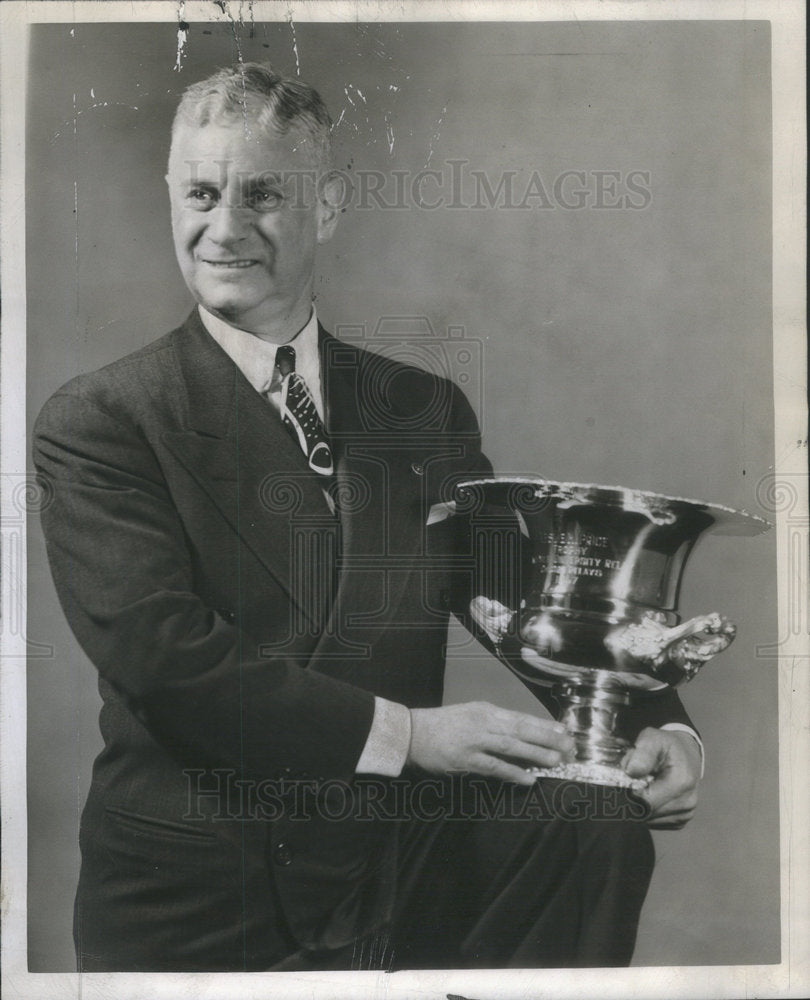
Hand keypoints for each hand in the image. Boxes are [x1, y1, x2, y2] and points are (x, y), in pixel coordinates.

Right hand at [408, 701, 574, 784]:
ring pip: (512, 746)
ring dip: (536, 754)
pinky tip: (528, 779)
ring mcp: (475, 740)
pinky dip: (513, 773)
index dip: (544, 725)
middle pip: (522, 729)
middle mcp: (483, 722)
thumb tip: (522, 734)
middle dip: (547, 738)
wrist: (412, 733)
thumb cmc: (443, 725)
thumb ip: (494, 723)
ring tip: (556, 761)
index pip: (521, 717)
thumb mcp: (470, 715)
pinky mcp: (465, 759)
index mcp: (486, 710)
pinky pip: (494, 766)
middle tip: (569, 747)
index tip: (565, 731)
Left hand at [622, 728, 701, 828]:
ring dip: (640, 806)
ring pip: (648, 820)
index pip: (645, 802)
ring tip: (644, 786)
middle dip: (633, 800)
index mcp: (681, 782)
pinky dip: (647, 811)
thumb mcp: (653, 738)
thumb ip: (642, 753)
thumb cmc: (667, 746)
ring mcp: (685, 814)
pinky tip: (651, 794)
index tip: (625, 781)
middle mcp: (687, 802)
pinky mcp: (680, 821)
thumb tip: (631, 772)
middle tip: (633, 782)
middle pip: (646, 813)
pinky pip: (655, 822)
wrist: (686, 754)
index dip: (629, 793)